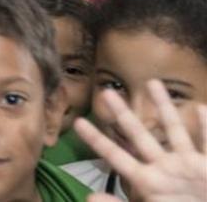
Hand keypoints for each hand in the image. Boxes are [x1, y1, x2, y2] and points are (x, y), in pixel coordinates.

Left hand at [75, 80, 206, 201]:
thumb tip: (89, 198)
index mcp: (147, 181)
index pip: (115, 156)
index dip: (97, 140)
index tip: (78, 123)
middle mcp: (164, 168)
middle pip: (139, 136)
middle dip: (123, 114)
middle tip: (107, 92)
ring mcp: (188, 165)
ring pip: (175, 130)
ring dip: (165, 107)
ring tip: (153, 83)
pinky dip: (206, 126)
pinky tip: (201, 107)